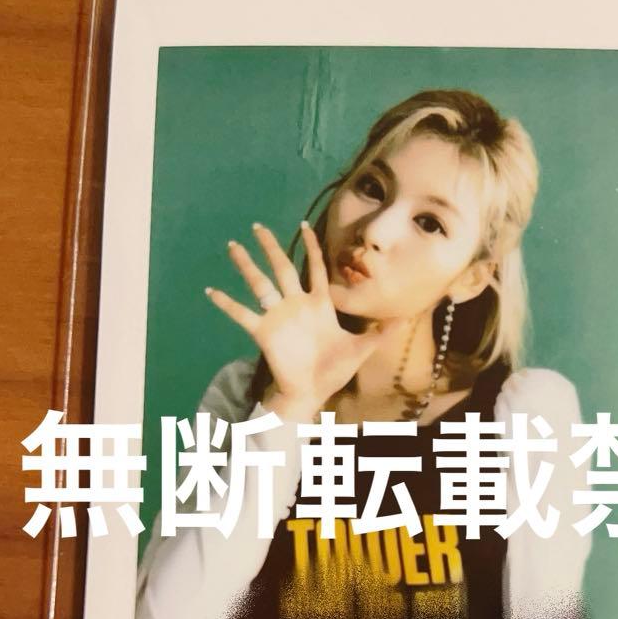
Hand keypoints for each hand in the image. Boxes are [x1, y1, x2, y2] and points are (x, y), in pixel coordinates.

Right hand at [205, 222, 392, 419]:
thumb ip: (380, 332)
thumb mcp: (362, 349)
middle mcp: (296, 305)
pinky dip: (227, 303)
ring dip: (246, 265)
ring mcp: (278, 316)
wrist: (312, 393)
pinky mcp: (264, 331)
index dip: (312, 248)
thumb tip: (406, 318)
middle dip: (270, 247)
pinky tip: (211, 291)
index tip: (304, 226)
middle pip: (282, 267)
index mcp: (319, 305)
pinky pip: (242, 314)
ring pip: (260, 284)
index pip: (316, 268)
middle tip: (257, 226)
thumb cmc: (334, 370)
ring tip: (232, 246)